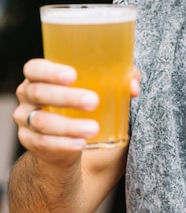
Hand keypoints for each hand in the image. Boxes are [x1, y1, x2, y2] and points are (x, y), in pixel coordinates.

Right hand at [13, 59, 140, 165]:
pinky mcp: (30, 142)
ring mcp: (25, 120)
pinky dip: (63, 144)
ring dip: (69, 125)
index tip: (73, 75)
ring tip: (93, 128)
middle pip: (39, 93)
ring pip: (42, 122)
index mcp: (40, 76)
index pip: (35, 68)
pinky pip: (44, 144)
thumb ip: (117, 80)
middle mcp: (27, 95)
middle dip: (66, 97)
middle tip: (93, 101)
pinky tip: (81, 144)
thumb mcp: (98, 88)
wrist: (66, 139)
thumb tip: (133, 85)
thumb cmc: (83, 102)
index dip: (50, 70)